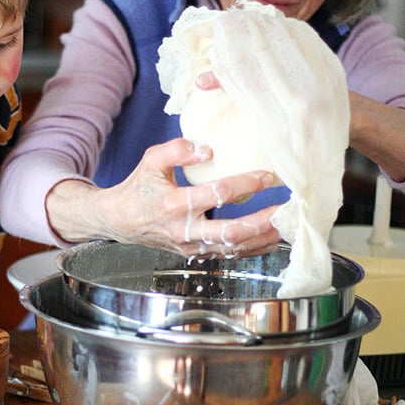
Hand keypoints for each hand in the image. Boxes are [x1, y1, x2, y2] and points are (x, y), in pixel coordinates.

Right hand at [47, 138, 280, 256]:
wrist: (119, 220)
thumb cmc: (138, 188)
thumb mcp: (151, 160)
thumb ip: (178, 150)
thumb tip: (208, 149)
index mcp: (174, 205)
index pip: (217, 195)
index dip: (246, 184)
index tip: (268, 176)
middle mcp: (183, 231)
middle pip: (230, 233)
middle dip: (261, 223)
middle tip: (285, 212)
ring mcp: (190, 247)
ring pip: (232, 249)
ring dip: (262, 240)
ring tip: (286, 227)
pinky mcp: (195, 253)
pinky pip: (228, 254)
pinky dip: (251, 249)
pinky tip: (270, 240)